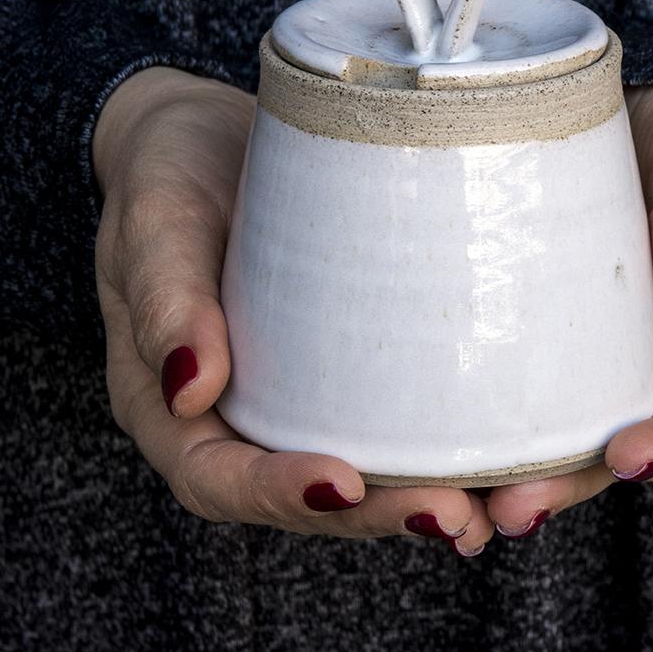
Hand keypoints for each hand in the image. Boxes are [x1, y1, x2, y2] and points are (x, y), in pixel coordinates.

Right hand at [92, 66, 492, 554]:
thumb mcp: (154, 223)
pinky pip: (390, 413)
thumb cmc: (171, 176)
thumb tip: (190, 389)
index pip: (218, 478)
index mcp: (175, 406)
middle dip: (379, 514)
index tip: (343, 484)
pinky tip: (497, 444)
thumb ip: (165, 297)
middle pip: (306, 496)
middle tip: (453, 514)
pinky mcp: (349, 358)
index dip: (278, 494)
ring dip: (421, 493)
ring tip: (493, 504)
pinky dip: (439, 439)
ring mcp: (300, 393)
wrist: (214, 137)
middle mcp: (242, 416)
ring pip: (359, 468)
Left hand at [482, 84, 652, 537]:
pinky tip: (409, 425)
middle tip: (511, 508)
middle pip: (605, 451)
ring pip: (540, 431)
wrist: (639, 121)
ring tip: (445, 499)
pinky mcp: (517, 321)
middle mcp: (639, 366)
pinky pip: (490, 370)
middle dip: (561, 486)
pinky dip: (457, 410)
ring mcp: (574, 351)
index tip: (632, 454)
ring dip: (497, 472)